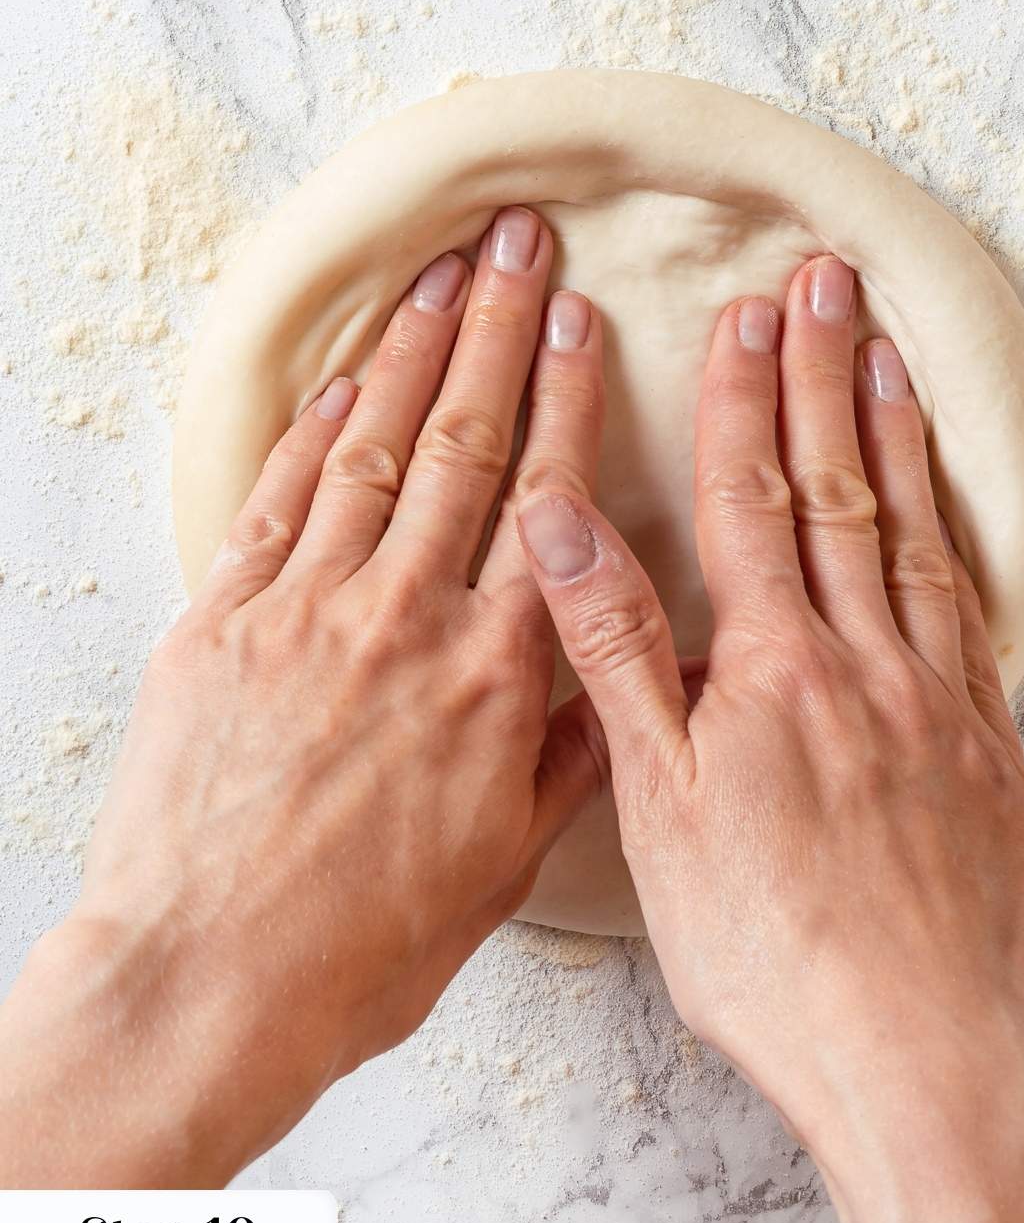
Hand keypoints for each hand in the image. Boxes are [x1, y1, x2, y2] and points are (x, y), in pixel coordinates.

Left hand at [3, 206, 607, 1184]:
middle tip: (518, 242)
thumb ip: (565, 756)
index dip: (568, 399)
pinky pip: (277, 498)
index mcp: (494, 678)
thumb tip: (616, 678)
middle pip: (464, 444)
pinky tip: (341, 372)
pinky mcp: (221, 620)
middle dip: (496, 331)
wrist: (209, 980)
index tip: (581, 321)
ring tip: (440, 271)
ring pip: (372, 447)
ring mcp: (307, 609)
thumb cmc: (365, 944)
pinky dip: (312, 424)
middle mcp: (407, 619)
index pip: (549, 503)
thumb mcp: (502, 866)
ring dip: (410, 350)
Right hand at [518, 259, 1023, 1222]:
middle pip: (837, 494)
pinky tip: (944, 514)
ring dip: (894, 440)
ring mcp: (938, 704)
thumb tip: (563, 527)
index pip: (750, 501)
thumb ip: (616, 653)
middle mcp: (863, 663)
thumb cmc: (766, 945)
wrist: (914, 1051)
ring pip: (912, 542)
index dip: (746, 401)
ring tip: (889, 355)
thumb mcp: (656, 804)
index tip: (748, 316)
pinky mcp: (990, 756)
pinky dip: (953, 546)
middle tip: (829, 282)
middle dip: (826, 379)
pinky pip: (971, 622)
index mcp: (772, 669)